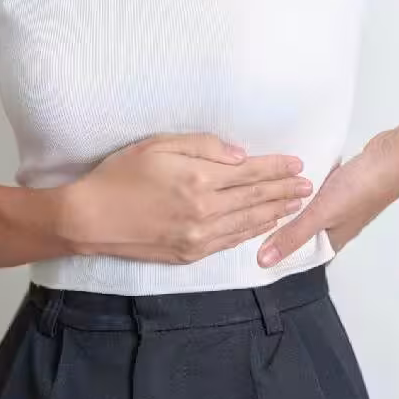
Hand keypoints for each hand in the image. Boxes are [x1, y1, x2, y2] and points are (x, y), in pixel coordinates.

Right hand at [61, 132, 313, 263]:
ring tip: (295, 204)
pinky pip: (231, 241)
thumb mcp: (157, 145)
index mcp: (200, 178)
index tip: (297, 164)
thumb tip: (239, 155)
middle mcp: (206, 209)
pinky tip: (265, 224)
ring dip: (275, 212)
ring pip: (249, 222)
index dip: (277, 168)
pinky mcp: (191, 253)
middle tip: (308, 185)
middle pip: (256, 198)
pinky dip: (253, 231)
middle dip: (285, 190)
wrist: (90, 219)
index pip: (251, 172)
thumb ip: (202, 146)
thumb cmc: (119, 176)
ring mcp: (200, 235)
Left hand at [257, 131, 398, 267]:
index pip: (298, 252)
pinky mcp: (342, 184)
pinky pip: (314, 190)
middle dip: (278, 222)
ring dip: (289, 202)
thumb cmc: (362, 188)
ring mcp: (341, 204)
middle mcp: (336, 225)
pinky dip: (301, 186)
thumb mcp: (321, 214)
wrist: (394, 156)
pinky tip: (286, 177)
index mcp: (333, 240)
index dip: (277, 248)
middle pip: (300, 228)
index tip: (250, 241)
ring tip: (262, 194)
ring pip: (307, 208)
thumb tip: (264, 262)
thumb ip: (293, 236)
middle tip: (249, 213)